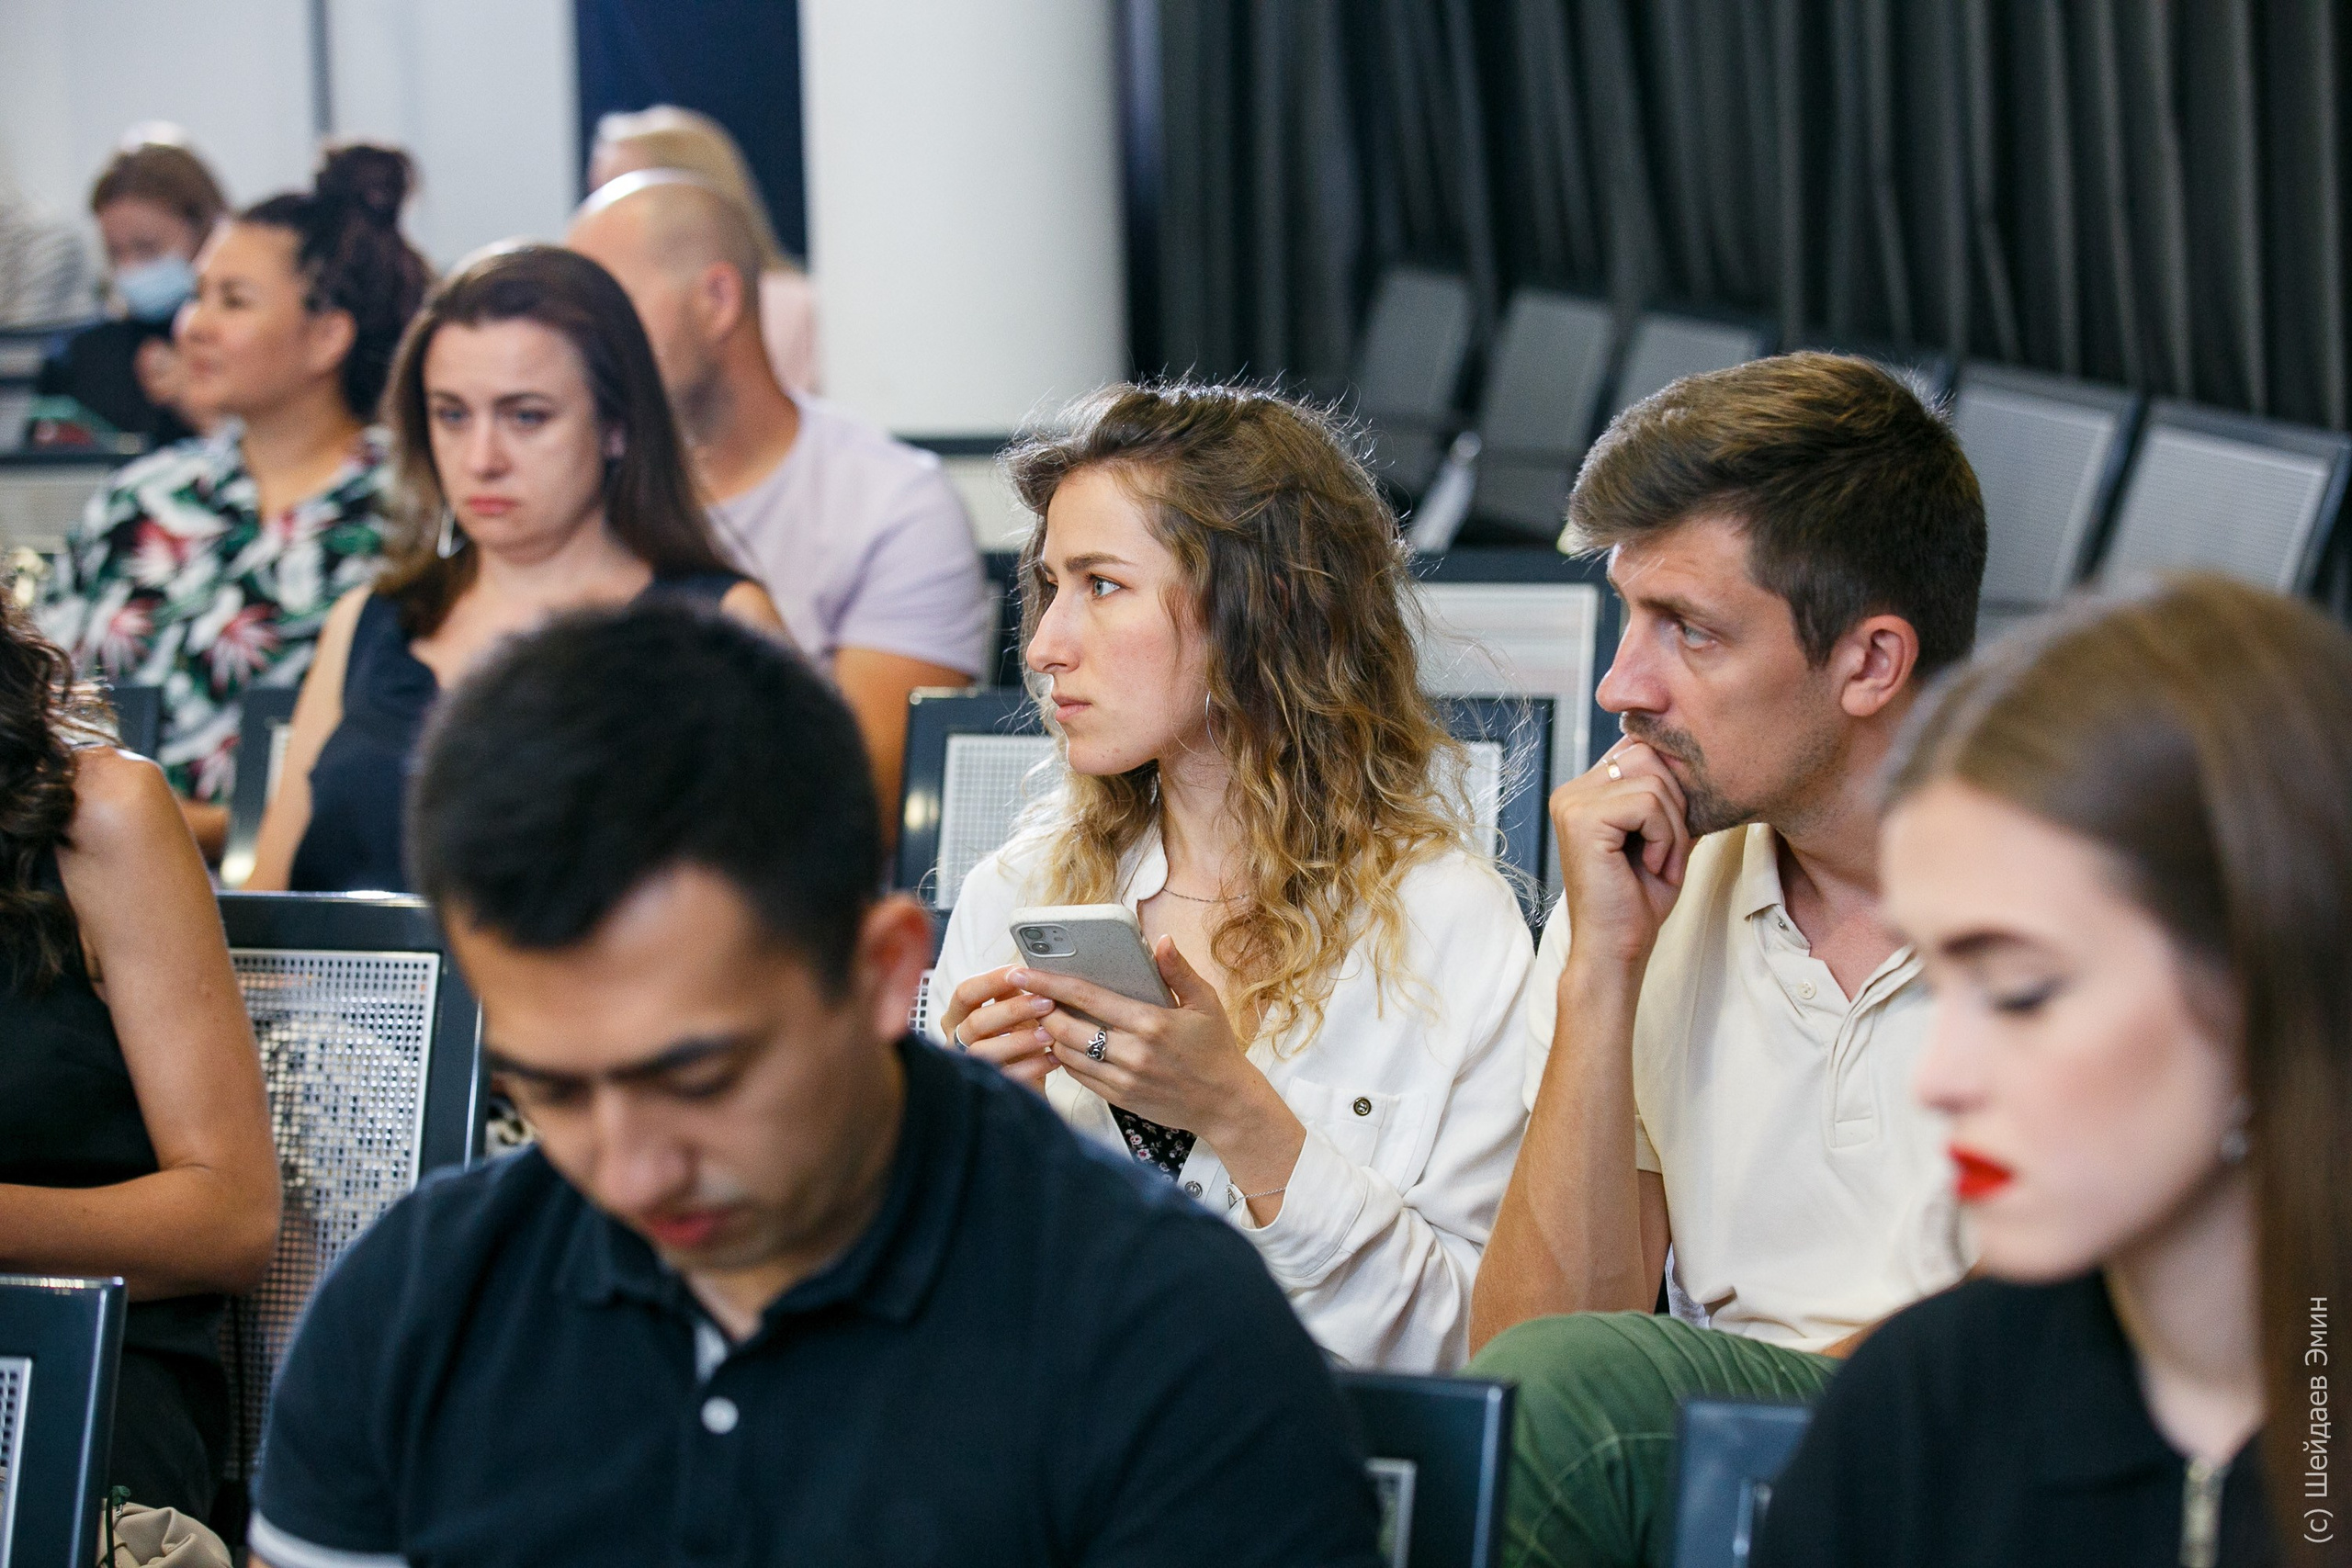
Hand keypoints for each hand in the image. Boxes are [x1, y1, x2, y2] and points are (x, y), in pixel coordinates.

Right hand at [939, 964, 1056, 1091]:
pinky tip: (1054, 1058)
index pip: (965, 993)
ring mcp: (969, 1066)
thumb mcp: (1011, 1014)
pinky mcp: (987, 1089)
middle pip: (976, 1021)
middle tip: (1046, 1002)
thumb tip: (1026, 971)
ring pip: (986, 1050)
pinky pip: (1008, 1075)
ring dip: (1021, 1039)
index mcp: (957, 1017)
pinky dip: (1033, 1066)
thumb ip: (1012, 994)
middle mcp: (956, 1041)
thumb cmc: (1014, 1039)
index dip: (991, 981)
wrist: (1022, 1082)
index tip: (1020, 972)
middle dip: (1013, 1009)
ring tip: (1050, 1034)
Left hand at [1009, 939, 1265, 1142]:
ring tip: (1044, 1019)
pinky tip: (1065, 1045)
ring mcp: (1124, 1079)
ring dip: (1050, 1036)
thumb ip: (1178, 970)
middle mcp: (1133, 1052)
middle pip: (1065, 1029)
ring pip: (1066, 1055)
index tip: (1023, 972)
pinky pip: (1079, 1077)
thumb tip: (1161, 940)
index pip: (1086, 997)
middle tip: (1031, 997)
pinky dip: (1065, 1059)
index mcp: (1150, 1022)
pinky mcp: (1121, 1098)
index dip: (1049, 983)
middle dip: (1041, 1010)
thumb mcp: (1205, 1002)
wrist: (1225, 1103)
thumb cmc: (1215, 1047)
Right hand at [1550, 737, 1692, 969]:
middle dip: (1676, 806)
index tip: (1668, 836)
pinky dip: (1665, 838)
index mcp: (1586, 791)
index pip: (1641, 751)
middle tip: (1667, 853)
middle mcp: (1572, 791)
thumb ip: (1671, 797)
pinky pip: (1647, 803)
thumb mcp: (1664, 837)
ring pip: (1654, 781)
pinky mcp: (1582, 819)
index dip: (1670, 788)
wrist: (1616, 949)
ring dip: (1673, 828)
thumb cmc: (1638, 901)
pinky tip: (1651, 866)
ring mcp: (1572, 802)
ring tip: (1659, 863)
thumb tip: (1700, 761)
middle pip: (1649, 756)